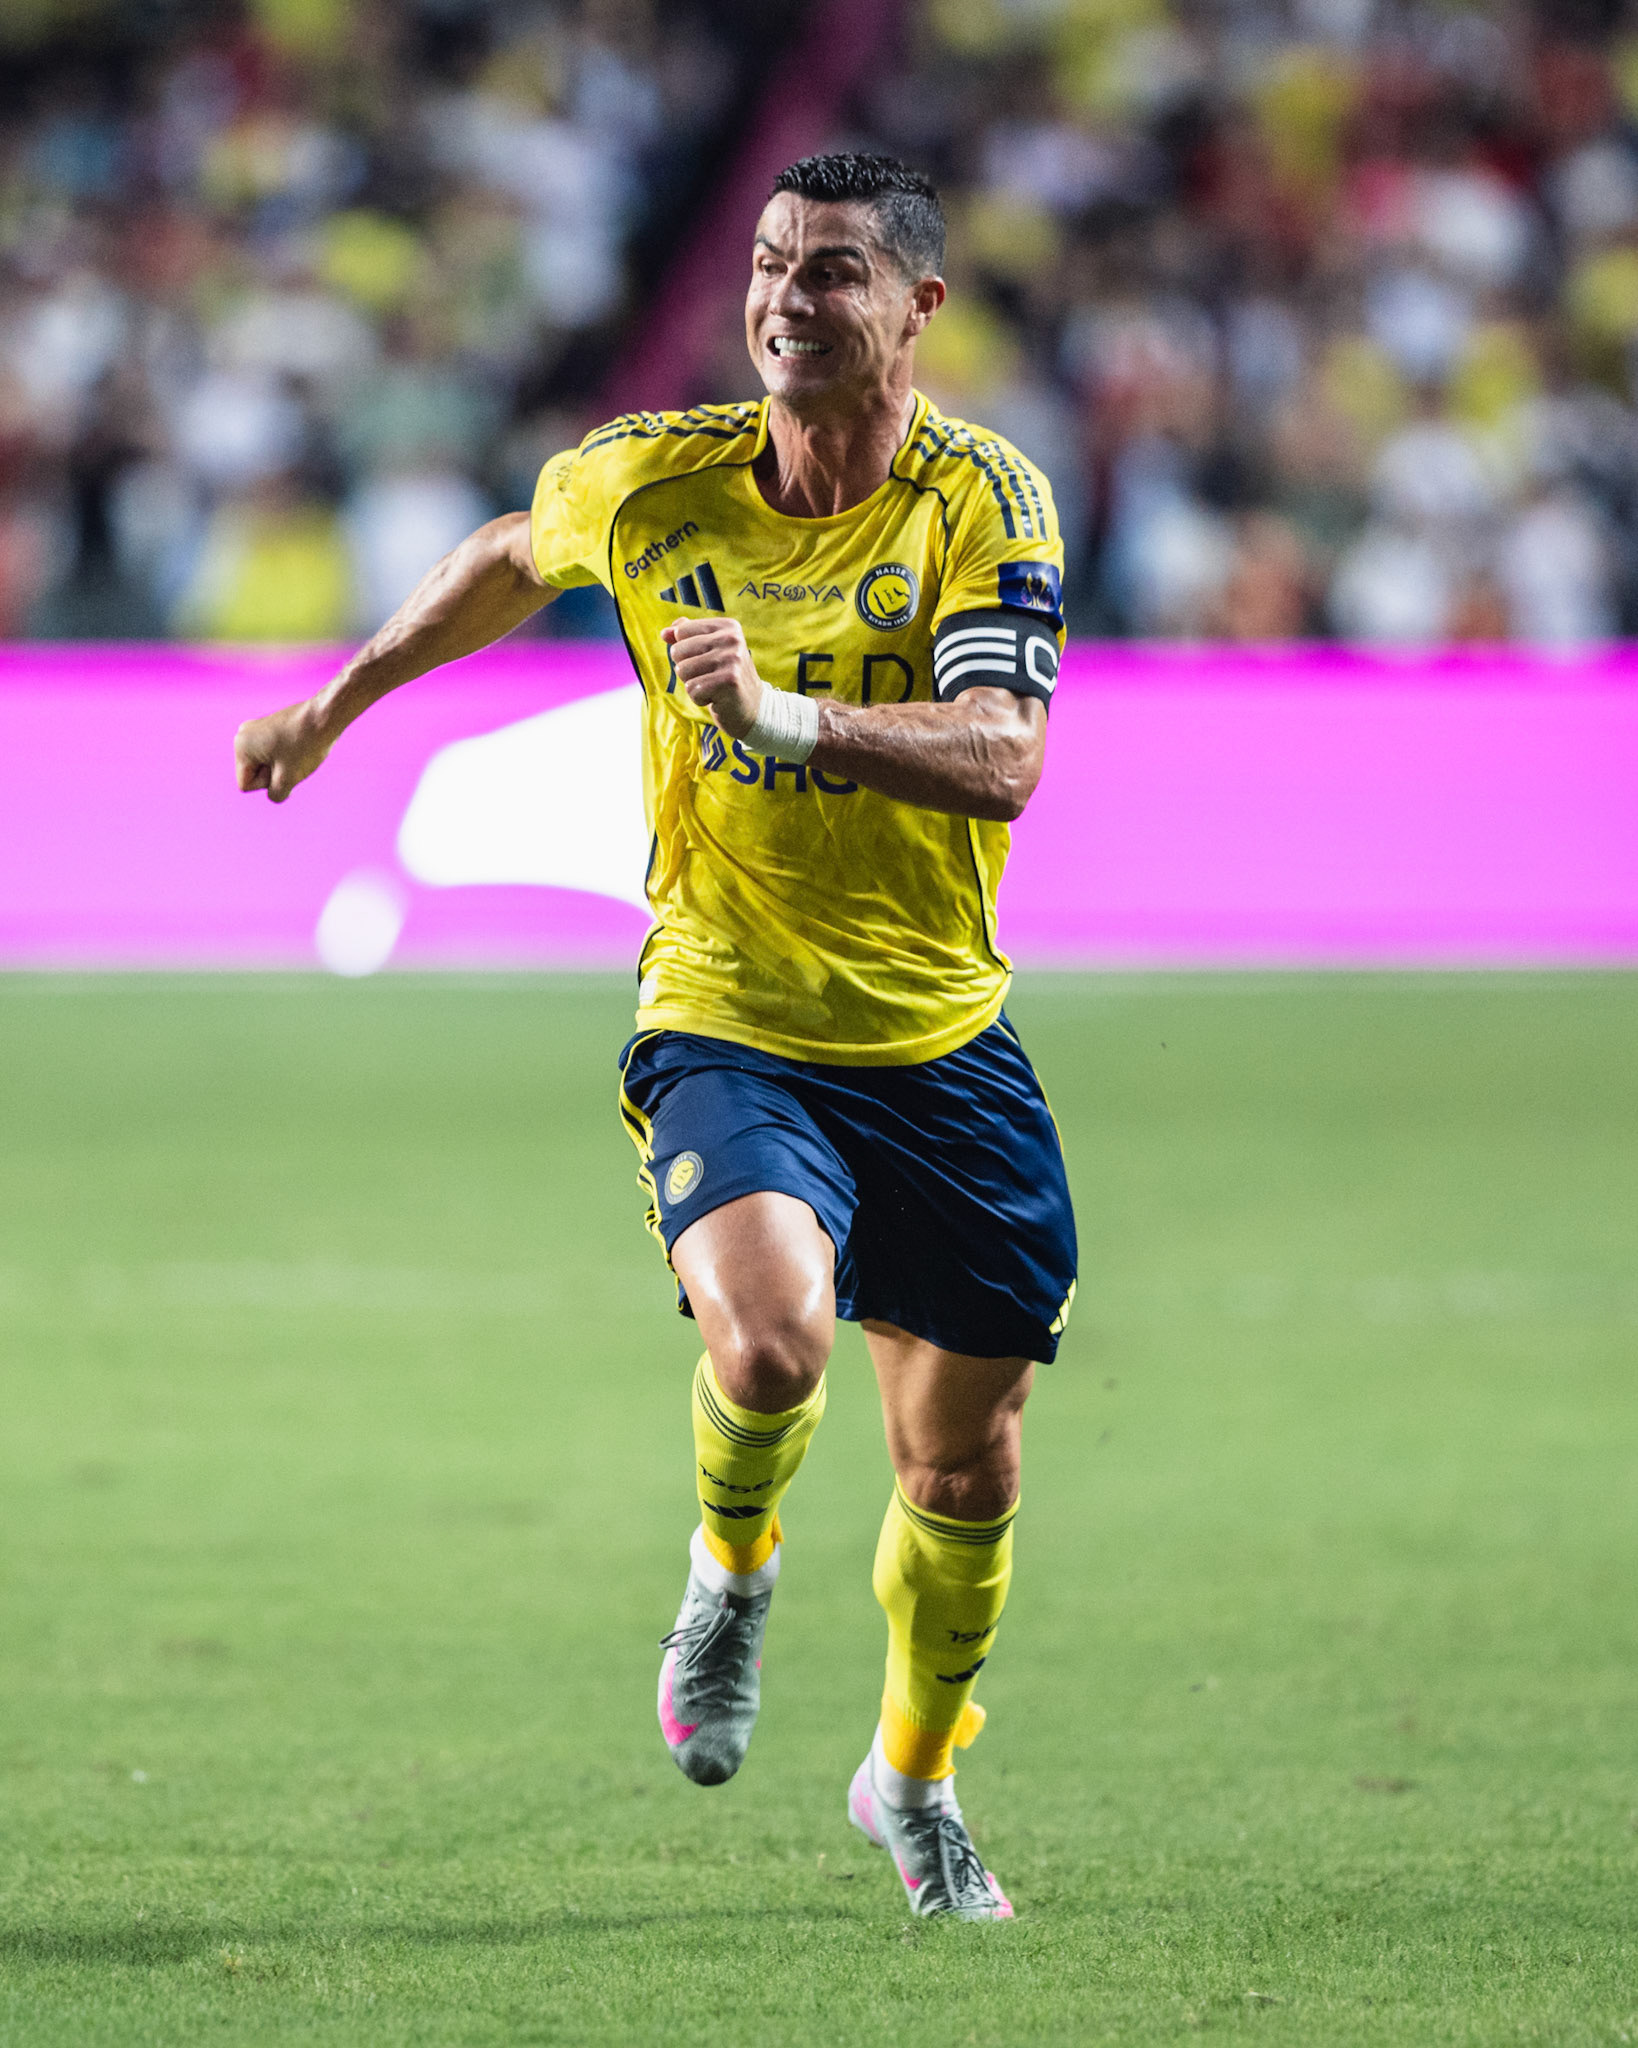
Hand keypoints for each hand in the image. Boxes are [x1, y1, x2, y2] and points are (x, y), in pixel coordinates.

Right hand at [234, 699, 332, 802]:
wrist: (325, 716)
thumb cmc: (306, 745)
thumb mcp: (289, 779)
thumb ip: (276, 794)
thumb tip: (274, 793)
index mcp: (240, 747)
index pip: (246, 784)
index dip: (268, 783)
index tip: (284, 766)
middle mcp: (242, 736)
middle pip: (255, 774)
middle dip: (275, 774)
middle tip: (293, 758)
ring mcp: (255, 729)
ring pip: (266, 765)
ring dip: (282, 766)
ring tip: (297, 751)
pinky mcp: (268, 727)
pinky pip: (273, 755)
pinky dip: (286, 757)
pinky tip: (299, 746)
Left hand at [661, 616, 764, 738]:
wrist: (754, 708)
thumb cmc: (725, 678)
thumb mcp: (708, 652)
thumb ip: (686, 638)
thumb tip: (664, 633)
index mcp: (727, 627)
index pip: (681, 631)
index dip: (686, 652)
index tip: (707, 661)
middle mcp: (731, 639)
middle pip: (678, 651)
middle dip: (687, 670)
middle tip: (710, 677)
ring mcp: (732, 659)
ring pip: (683, 671)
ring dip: (693, 685)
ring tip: (713, 687)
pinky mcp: (729, 681)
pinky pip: (692, 690)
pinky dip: (699, 699)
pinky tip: (717, 698)